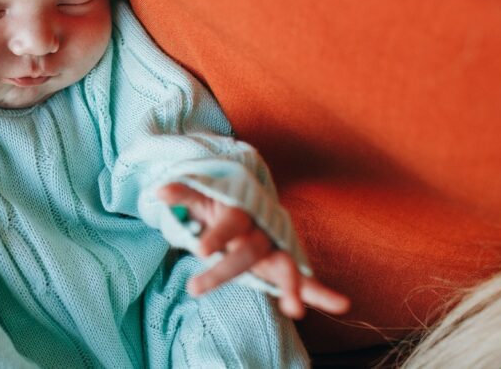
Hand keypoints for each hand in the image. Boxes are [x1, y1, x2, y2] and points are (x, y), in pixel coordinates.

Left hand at [156, 183, 350, 319]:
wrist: (248, 196)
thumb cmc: (220, 202)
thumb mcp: (202, 196)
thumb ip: (185, 193)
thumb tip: (159, 190)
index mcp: (241, 211)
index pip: (231, 222)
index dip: (218, 234)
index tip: (202, 249)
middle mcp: (262, 229)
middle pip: (250, 251)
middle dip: (226, 271)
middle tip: (195, 289)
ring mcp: (276, 246)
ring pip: (285, 265)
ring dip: (291, 287)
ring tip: (294, 310)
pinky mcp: (284, 262)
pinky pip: (306, 277)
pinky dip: (322, 291)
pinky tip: (341, 303)